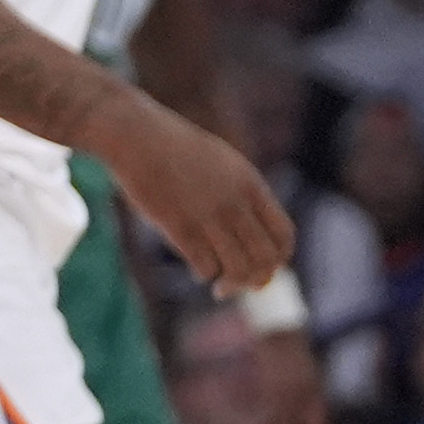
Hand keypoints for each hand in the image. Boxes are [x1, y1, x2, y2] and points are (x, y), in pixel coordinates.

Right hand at [106, 100, 294, 293]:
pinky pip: (205, 266)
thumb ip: (242, 195)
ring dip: (231, 284)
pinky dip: (205, 274)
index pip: (283, 235)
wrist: (139, 137)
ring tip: (219, 286)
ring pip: (238, 269)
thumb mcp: (223, 164)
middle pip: (265, 259)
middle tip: (238, 283)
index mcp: (250, 185)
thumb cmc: (177, 151)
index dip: (278, 259)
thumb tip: (252, 234)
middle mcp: (235, 202)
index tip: (263, 266)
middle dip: (256, 280)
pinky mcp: (179, 226)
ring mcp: (208, 215)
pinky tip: (197, 270)